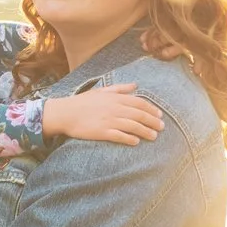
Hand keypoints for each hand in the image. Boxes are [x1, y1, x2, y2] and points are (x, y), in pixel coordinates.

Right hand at [45, 83, 164, 144]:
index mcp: (115, 98)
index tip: (160, 115)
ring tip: (154, 136)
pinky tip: (136, 142)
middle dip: (153, 121)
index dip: (152, 109)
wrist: (65, 113)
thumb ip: (119, 88)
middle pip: (139, 115)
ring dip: (145, 131)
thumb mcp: (101, 91)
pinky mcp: (102, 132)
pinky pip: (120, 136)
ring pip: (133, 126)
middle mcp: (114, 108)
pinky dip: (130, 139)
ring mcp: (109, 120)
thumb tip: (136, 85)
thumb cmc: (82, 102)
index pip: (139, 103)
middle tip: (162, 128)